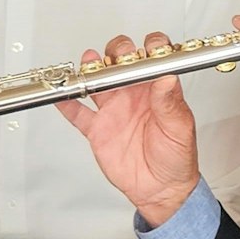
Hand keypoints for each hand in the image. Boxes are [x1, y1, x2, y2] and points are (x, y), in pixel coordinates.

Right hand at [57, 32, 202, 226]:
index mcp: (156, 90)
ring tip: (88, 65)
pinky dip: (67, 103)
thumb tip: (168, 77)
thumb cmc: (177, 158)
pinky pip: (78, 113)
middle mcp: (134, 95)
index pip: (152, 58)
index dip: (150, 47)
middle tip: (116, 58)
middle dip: (116, 51)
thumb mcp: (179, 129)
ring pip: (96, 80)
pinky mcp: (98, 130)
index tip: (148, 48)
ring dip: (90, 69)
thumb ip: (170, 103)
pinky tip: (60, 94)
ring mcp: (114, 110)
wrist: (161, 190)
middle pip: (119, 61)